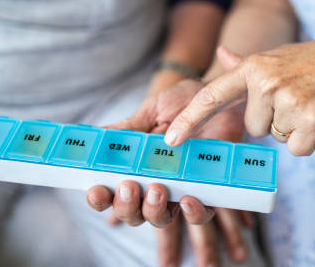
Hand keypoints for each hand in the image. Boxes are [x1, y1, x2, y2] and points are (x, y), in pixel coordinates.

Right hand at [86, 70, 251, 265]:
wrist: (218, 94)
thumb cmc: (182, 103)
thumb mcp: (152, 111)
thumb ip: (127, 128)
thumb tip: (97, 136)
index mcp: (134, 166)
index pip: (109, 192)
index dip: (99, 198)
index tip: (96, 189)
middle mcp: (153, 184)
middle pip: (132, 213)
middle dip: (125, 207)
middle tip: (128, 186)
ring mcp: (180, 190)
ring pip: (160, 219)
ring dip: (153, 211)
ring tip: (156, 190)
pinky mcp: (208, 191)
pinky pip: (201, 215)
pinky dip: (193, 214)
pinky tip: (188, 199)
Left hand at [164, 32, 314, 155]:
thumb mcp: (278, 56)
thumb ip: (245, 64)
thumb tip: (221, 56)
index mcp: (254, 67)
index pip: (212, 95)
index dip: (188, 119)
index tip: (171, 140)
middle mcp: (267, 83)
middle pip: (253, 127)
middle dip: (272, 119)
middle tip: (296, 97)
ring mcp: (290, 102)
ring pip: (277, 138)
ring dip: (293, 128)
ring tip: (311, 102)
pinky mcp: (312, 121)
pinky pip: (297, 148)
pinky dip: (310, 139)